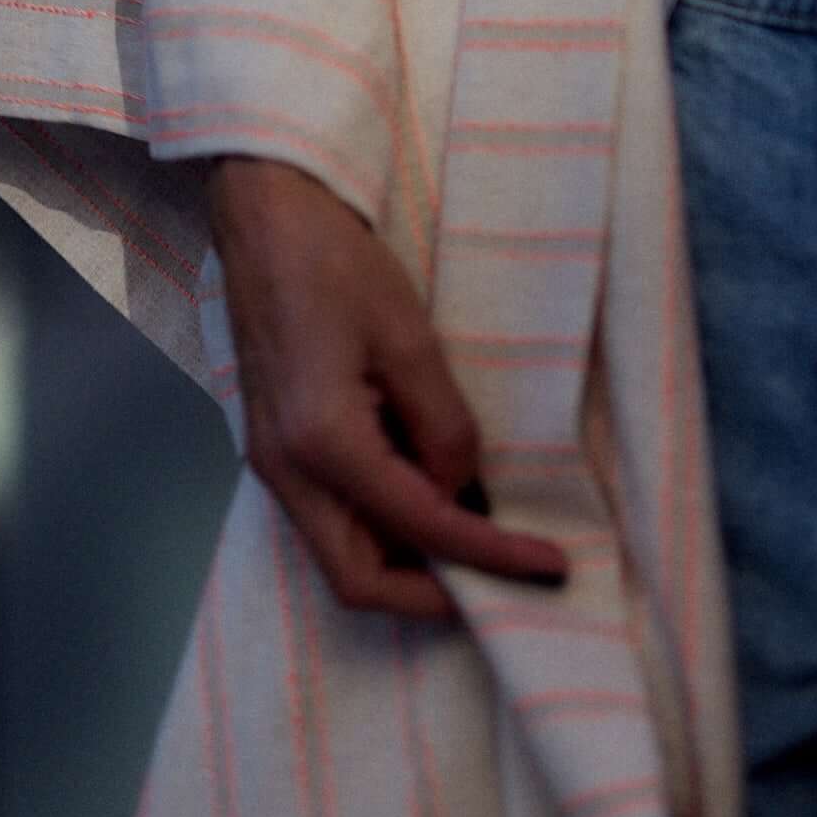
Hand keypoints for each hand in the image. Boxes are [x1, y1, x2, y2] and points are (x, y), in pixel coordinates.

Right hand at [206, 156, 568, 620]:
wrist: (266, 221)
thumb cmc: (335, 264)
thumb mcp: (410, 338)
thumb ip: (442, 425)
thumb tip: (463, 490)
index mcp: (321, 444)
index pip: (420, 530)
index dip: (490, 556)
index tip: (549, 566)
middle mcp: (287, 473)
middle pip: (359, 580)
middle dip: (435, 595)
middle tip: (507, 576)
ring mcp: (275, 465)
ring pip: (343, 555)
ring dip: (411, 563)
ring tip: (481, 539)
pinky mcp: (280, 448)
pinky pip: (334, 517)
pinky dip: (387, 527)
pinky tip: (435, 498)